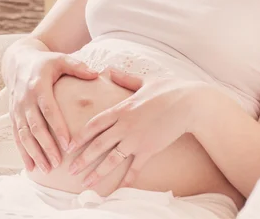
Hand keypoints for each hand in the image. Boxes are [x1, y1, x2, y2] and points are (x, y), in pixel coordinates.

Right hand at [6, 48, 98, 173]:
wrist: (18, 61)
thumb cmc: (45, 62)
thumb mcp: (60, 59)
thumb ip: (77, 67)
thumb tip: (95, 74)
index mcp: (38, 86)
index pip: (49, 110)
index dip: (57, 128)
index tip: (68, 144)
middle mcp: (25, 100)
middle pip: (35, 127)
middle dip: (46, 147)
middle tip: (58, 163)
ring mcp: (17, 109)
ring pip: (24, 135)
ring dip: (34, 153)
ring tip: (46, 169)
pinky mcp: (13, 116)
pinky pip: (17, 137)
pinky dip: (23, 153)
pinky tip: (30, 167)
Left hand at [66, 67, 200, 188]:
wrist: (190, 103)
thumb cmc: (169, 89)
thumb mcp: (145, 80)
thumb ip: (126, 78)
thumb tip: (110, 70)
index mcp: (122, 108)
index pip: (95, 124)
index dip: (81, 136)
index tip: (70, 146)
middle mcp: (125, 126)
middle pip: (98, 144)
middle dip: (83, 159)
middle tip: (70, 171)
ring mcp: (137, 139)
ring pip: (112, 159)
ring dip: (98, 173)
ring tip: (86, 184)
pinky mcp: (149, 149)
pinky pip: (135, 167)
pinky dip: (127, 179)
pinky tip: (118, 188)